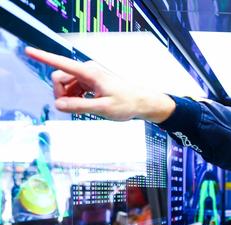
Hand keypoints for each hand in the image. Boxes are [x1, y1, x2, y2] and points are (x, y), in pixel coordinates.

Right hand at [24, 47, 174, 122]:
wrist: (142, 101)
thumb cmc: (127, 103)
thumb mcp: (103, 108)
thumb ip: (79, 106)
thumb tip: (59, 105)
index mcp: (90, 73)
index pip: (62, 63)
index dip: (44, 57)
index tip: (29, 51)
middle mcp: (88, 70)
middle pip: (59, 77)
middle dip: (60, 93)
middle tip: (73, 107)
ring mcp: (88, 75)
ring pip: (65, 84)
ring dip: (69, 96)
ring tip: (85, 106)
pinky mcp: (90, 80)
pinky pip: (73, 87)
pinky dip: (75, 96)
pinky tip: (86, 103)